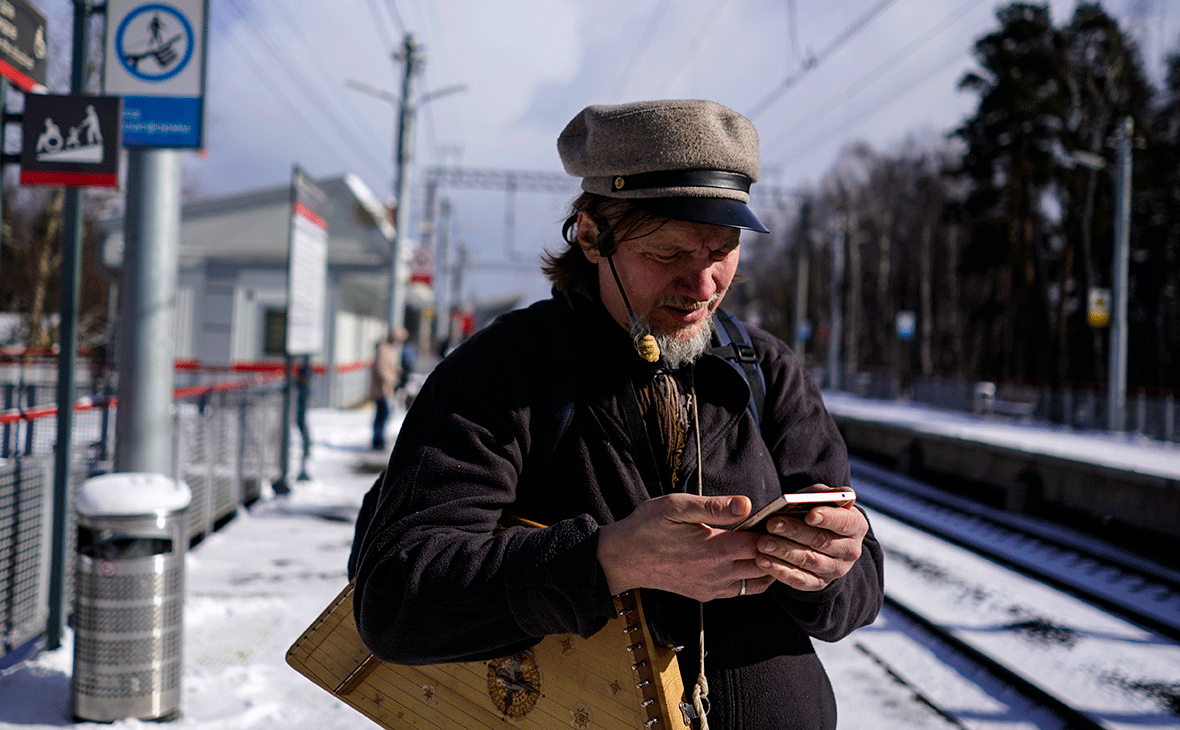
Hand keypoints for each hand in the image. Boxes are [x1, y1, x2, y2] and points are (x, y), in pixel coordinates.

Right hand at [597, 493, 768, 601]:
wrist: (623, 559)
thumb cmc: (647, 527)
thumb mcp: (676, 506)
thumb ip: (713, 506)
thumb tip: (746, 504)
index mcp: (714, 549)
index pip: (760, 542)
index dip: (772, 529)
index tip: (776, 517)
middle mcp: (717, 573)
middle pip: (764, 564)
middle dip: (774, 547)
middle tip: (778, 530)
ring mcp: (712, 587)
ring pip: (756, 582)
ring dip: (765, 564)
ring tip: (766, 544)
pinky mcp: (705, 594)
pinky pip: (740, 590)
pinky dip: (751, 577)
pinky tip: (747, 559)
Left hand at [753, 492, 868, 591]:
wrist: (817, 535)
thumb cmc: (818, 509)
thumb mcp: (821, 497)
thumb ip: (822, 494)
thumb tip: (824, 496)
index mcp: (856, 525)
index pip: (844, 522)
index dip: (828, 518)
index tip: (809, 514)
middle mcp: (850, 550)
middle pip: (822, 541)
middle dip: (795, 532)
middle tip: (772, 524)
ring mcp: (836, 569)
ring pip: (809, 561)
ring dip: (784, 552)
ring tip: (762, 543)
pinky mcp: (819, 583)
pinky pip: (800, 580)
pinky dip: (780, 571)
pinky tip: (762, 561)